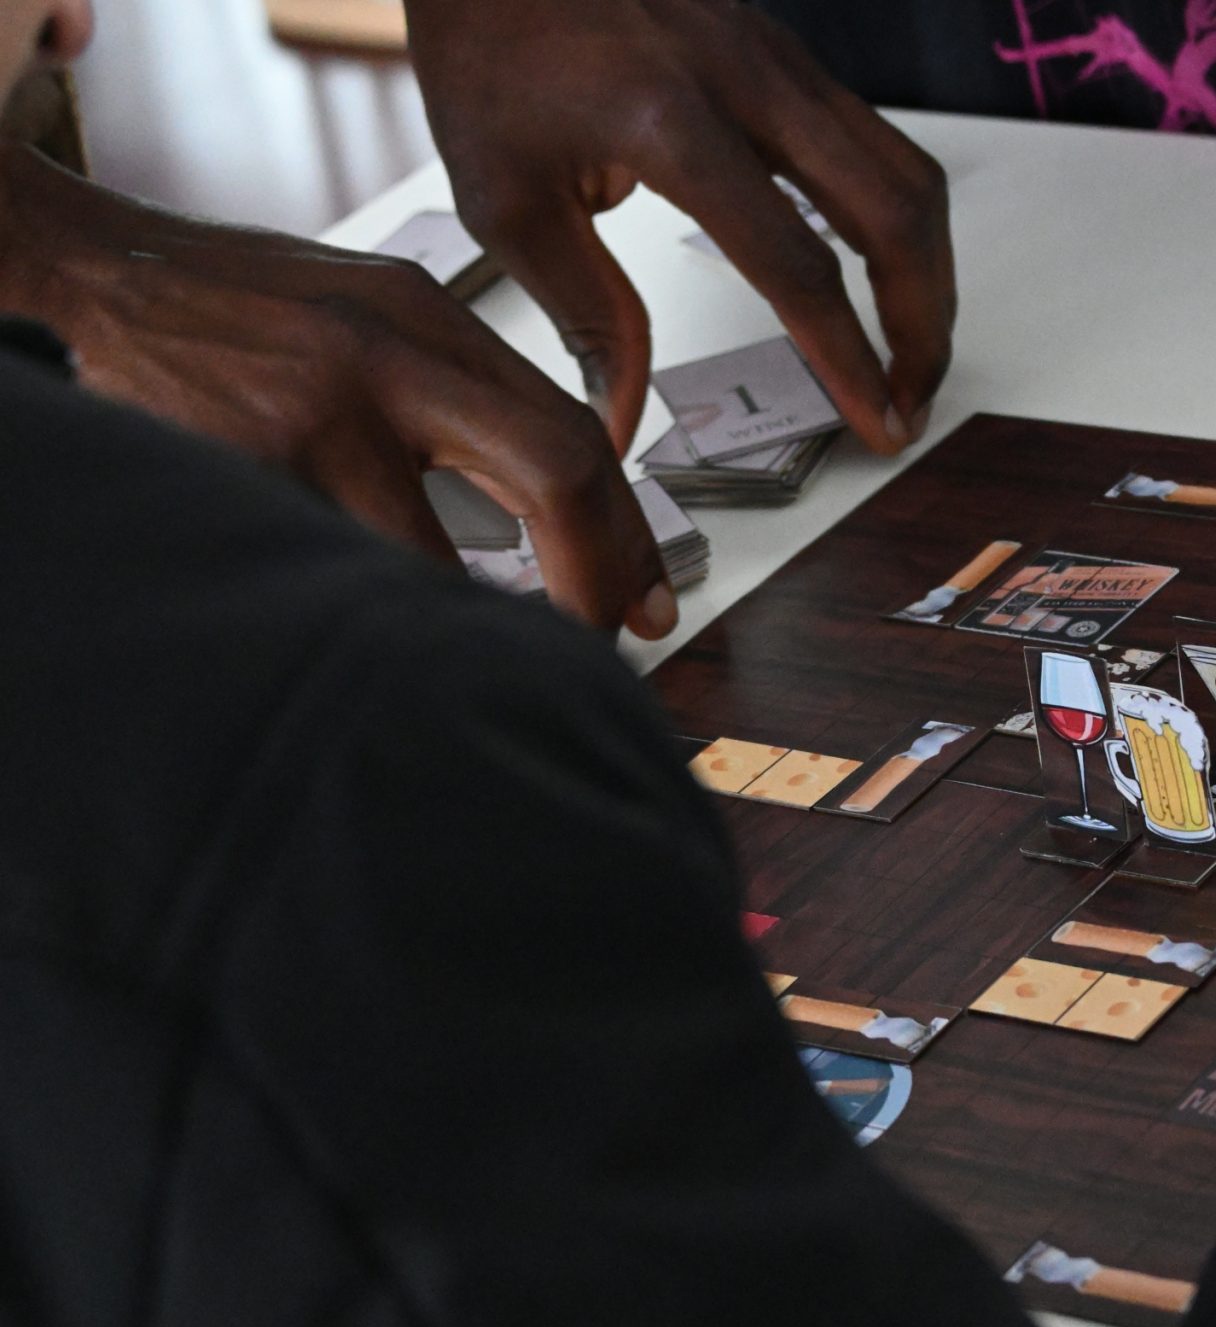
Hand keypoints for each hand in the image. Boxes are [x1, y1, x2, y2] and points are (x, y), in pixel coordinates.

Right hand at [0, 149, 673, 637]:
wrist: (80, 275)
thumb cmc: (224, 308)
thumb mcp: (361, 313)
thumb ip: (453, 394)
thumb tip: (551, 506)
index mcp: (424, 318)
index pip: (574, 434)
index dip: (626, 536)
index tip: (646, 603)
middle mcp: (385, 357)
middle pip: (555, 472)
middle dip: (596, 582)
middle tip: (605, 650)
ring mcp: (313, 415)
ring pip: (443, 562)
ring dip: (475, 635)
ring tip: (483, 673)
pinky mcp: (244, 472)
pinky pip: (340, 581)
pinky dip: (375, 628)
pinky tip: (377, 649)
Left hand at [409, 0, 952, 456]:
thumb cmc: (492, 53)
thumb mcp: (509, 203)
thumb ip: (588, 319)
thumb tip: (623, 421)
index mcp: (673, 126)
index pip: (799, 267)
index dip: (851, 359)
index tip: (878, 422)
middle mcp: (747, 83)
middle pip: (898, 215)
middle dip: (925, 326)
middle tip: (911, 399)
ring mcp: (780, 61)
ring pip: (909, 175)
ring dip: (929, 276)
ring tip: (911, 349)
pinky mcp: (788, 56)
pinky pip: (880, 145)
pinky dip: (901, 224)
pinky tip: (883, 273)